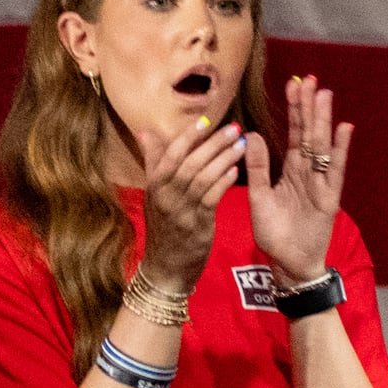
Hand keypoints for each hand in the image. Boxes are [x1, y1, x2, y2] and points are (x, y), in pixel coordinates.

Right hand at [132, 114, 253, 289]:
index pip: (170, 154)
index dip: (188, 136)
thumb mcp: (154, 194)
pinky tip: (237, 171)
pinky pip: (212, 199)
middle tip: (234, 127)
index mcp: (154, 185)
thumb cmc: (163, 226)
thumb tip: (145, 131)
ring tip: (241, 145)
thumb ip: (153, 162)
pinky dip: (224, 183)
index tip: (207, 119)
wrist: (165, 268)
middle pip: (189, 163)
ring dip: (224, 159)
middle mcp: (165, 196)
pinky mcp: (198, 226)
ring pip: (202, 178)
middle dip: (213, 143)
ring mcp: (181, 211)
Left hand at [244, 74, 353, 286]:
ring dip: (324, 121)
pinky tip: (344, 129)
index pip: (294, 134)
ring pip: (322, 147)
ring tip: (325, 95)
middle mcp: (308, 173)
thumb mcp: (258, 197)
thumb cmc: (274, 234)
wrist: (288, 263)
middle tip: (311, 80)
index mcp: (291, 170)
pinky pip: (335, 170)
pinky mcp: (329, 198)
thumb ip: (256, 168)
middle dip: (310, 107)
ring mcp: (320, 184)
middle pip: (310, 134)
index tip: (294, 85)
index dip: (295, 110)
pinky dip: (340, 150)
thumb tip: (250, 135)